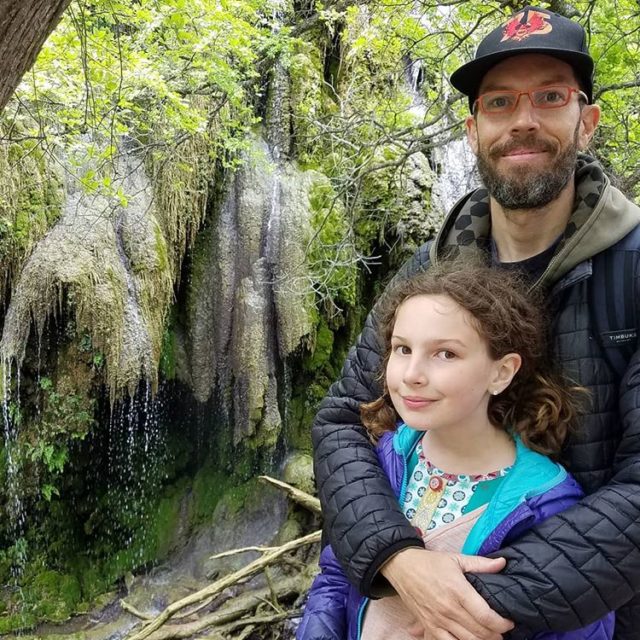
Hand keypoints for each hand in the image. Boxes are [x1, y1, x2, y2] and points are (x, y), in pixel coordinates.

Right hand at [381, 548, 513, 639]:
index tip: (509, 621)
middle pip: (480, 632)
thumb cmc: (430, 562)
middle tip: (502, 629)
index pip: (486, 616)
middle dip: (496, 634)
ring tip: (489, 636)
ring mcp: (438, 620)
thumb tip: (502, 563)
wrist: (402, 567)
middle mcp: (449, 609)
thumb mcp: (455, 558)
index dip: (502, 623)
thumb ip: (480, 563)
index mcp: (458, 590)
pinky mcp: (429, 627)